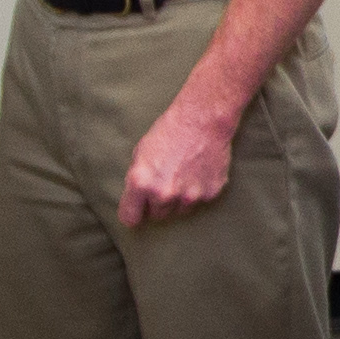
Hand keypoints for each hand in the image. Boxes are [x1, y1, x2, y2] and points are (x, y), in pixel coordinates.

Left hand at [119, 96, 237, 222]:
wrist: (203, 119)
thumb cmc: (169, 131)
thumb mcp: (141, 152)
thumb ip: (137, 179)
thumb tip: (136, 199)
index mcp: (141, 183)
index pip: (130, 218)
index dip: (133, 213)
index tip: (137, 210)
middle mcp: (164, 194)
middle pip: (157, 215)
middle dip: (158, 203)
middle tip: (165, 182)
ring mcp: (189, 197)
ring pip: (179, 211)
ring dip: (179, 199)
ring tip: (183, 175)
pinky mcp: (209, 194)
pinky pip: (200, 201)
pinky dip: (198, 191)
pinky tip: (198, 172)